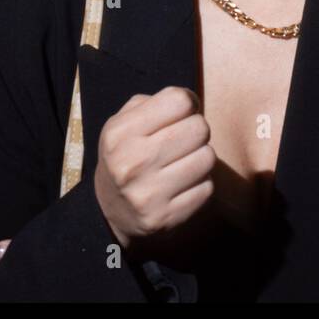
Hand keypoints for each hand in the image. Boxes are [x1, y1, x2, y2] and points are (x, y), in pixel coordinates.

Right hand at [93, 86, 215, 251]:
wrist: (110, 210)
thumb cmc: (126, 153)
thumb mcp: (123, 123)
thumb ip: (154, 103)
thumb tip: (190, 101)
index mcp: (120, 134)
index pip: (179, 100)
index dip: (187, 102)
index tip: (183, 112)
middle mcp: (132, 163)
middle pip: (199, 128)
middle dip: (197, 130)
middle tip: (186, 138)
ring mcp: (149, 194)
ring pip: (208, 158)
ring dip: (202, 157)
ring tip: (185, 160)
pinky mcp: (166, 217)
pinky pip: (207, 188)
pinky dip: (200, 183)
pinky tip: (183, 184)